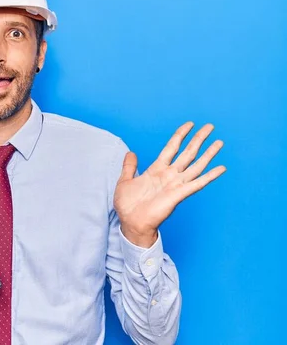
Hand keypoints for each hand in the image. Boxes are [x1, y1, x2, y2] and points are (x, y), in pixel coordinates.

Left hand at [114, 122, 225, 247]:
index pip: (172, 147)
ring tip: (219, 142)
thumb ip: (129, 166)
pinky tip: (221, 168)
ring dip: (208, 154)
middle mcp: (169, 175)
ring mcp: (175, 184)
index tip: (190, 124)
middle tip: (210, 126)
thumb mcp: (124, 181)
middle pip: (187, 152)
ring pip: (196, 165)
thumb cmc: (128, 205)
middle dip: (198, 139)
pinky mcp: (179, 195)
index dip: (180, 135)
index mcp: (156, 170)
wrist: (131, 223)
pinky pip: (197, 183)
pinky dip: (210, 176)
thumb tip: (131, 152)